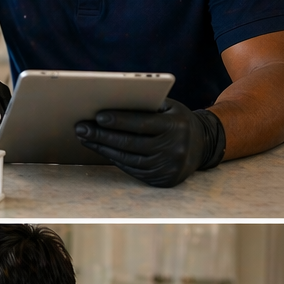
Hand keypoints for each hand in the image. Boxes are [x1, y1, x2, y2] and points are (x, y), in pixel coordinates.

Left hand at [74, 100, 225, 186]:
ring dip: (103, 148)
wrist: (202, 147)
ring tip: (85, 138)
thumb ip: (147, 105)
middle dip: (102, 135)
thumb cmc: (178, 121)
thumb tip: (113, 103)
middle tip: (81, 128)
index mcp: (175, 126)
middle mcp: (172, 148)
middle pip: (130, 143)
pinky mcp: (160, 179)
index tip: (98, 116)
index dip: (119, 121)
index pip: (142, 124)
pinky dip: (113, 158)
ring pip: (128, 158)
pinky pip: (131, 169)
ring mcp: (166, 166)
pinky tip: (100, 149)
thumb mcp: (170, 108)